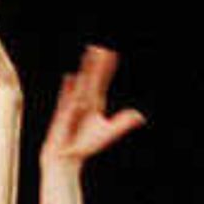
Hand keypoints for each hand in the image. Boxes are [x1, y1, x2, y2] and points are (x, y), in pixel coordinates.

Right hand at [41, 45, 143, 165]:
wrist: (66, 157)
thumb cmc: (85, 147)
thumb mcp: (107, 133)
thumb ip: (122, 123)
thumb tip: (140, 116)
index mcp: (95, 102)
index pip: (102, 80)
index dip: (107, 66)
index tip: (111, 52)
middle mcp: (84, 100)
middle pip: (92, 76)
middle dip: (96, 61)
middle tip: (100, 45)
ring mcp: (73, 106)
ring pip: (82, 83)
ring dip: (85, 68)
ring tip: (88, 54)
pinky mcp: (63, 113)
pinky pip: (67, 98)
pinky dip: (69, 89)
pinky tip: (70, 77)